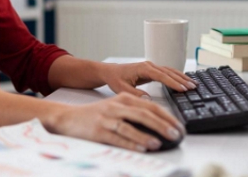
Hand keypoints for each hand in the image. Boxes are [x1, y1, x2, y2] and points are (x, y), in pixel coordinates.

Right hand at [50, 92, 183, 151]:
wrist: (68, 117)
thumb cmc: (96, 115)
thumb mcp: (117, 107)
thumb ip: (136, 112)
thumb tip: (160, 124)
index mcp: (124, 98)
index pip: (150, 106)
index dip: (166, 116)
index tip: (179, 126)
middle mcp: (117, 106)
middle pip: (143, 114)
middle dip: (162, 125)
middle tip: (175, 134)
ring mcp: (107, 118)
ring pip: (130, 126)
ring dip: (146, 135)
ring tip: (159, 143)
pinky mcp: (98, 130)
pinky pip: (117, 137)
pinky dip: (130, 143)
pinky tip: (140, 148)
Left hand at [101, 61, 196, 96]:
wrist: (110, 72)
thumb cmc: (115, 79)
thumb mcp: (122, 89)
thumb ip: (134, 94)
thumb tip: (148, 99)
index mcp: (143, 68)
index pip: (161, 75)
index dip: (172, 82)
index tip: (182, 89)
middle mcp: (149, 65)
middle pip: (169, 72)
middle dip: (181, 79)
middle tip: (193, 87)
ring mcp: (151, 67)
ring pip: (170, 71)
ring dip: (181, 77)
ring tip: (193, 83)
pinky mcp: (152, 70)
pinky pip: (167, 72)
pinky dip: (176, 76)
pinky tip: (183, 81)